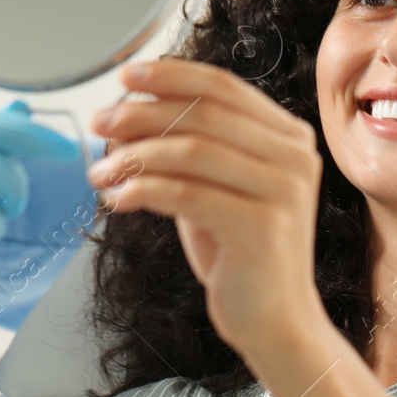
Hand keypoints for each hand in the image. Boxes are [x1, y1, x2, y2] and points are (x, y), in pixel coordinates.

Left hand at [87, 58, 326, 355]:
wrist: (275, 320)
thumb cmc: (241, 254)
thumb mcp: (216, 188)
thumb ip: (186, 150)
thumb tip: (123, 116)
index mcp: (289, 139)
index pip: (225, 87)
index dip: (171, 76)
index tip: (126, 77)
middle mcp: (295, 158)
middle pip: (205, 114)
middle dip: (142, 114)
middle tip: (100, 124)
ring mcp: (284, 191)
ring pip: (192, 151)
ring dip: (135, 157)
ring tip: (100, 173)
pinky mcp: (262, 227)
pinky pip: (187, 194)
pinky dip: (144, 191)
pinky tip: (118, 199)